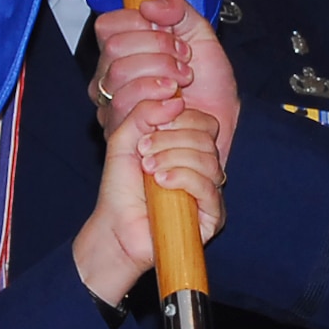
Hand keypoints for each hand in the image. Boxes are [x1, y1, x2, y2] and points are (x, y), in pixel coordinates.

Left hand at [72, 97, 224, 305]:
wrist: (116, 228)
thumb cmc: (121, 187)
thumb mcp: (125, 140)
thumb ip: (144, 113)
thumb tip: (177, 100)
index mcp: (189, 148)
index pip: (203, 121)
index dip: (178, 119)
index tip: (147, 132)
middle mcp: (204, 167)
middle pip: (206, 138)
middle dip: (171, 139)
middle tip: (144, 152)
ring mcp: (210, 191)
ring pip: (208, 159)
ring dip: (173, 158)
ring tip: (148, 169)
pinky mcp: (212, 215)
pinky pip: (209, 187)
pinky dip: (183, 178)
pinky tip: (161, 182)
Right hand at [91, 0, 239, 161]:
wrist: (223, 121)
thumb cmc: (209, 84)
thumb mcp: (200, 34)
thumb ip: (178, 10)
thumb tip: (148, 5)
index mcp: (124, 50)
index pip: (108, 25)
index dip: (141, 24)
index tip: (173, 34)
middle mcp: (110, 76)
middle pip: (114, 48)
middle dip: (157, 50)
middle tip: (183, 62)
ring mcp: (111, 104)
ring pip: (118, 76)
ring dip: (160, 74)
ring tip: (182, 83)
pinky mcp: (119, 130)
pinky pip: (125, 105)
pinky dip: (157, 99)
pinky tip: (175, 103)